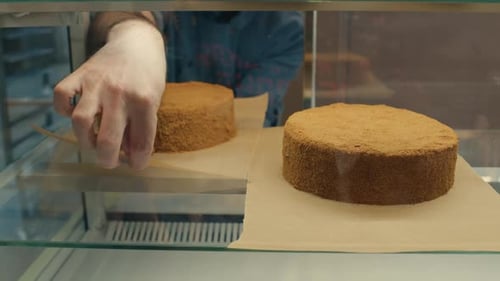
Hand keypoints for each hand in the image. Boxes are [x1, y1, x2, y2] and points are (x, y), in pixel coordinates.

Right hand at [54, 20, 165, 168]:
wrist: (137, 41)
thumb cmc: (149, 75)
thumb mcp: (155, 100)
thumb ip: (141, 125)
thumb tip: (126, 153)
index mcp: (144, 101)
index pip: (140, 142)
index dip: (137, 161)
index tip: (135, 165)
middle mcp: (119, 94)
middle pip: (107, 140)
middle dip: (108, 160)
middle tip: (109, 161)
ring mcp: (96, 84)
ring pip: (80, 122)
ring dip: (84, 140)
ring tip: (92, 143)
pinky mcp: (79, 74)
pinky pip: (61, 96)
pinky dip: (63, 110)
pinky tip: (73, 114)